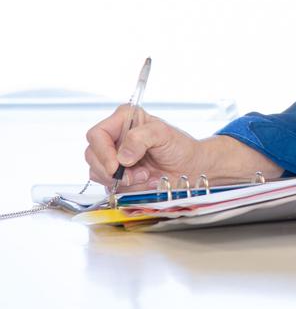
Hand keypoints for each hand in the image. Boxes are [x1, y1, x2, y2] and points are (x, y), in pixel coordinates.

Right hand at [85, 105, 202, 187]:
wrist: (190, 168)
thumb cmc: (179, 147)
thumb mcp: (163, 134)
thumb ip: (141, 138)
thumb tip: (122, 156)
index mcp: (123, 120)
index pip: (97, 135)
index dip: (103, 152)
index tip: (116, 167)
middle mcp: (115, 138)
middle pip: (92, 156)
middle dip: (113, 170)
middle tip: (136, 175)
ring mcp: (114, 158)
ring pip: (98, 173)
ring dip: (123, 180)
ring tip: (146, 175)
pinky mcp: (117, 176)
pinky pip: (109, 186)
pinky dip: (128, 188)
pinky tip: (145, 181)